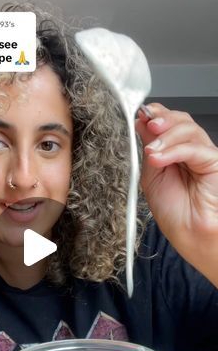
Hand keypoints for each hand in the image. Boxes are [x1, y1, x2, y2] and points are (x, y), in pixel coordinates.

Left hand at [136, 103, 217, 284]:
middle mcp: (191, 150)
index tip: (140, 115)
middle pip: (181, 120)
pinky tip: (159, 159)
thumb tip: (142, 123)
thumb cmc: (174, 213)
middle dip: (162, 119)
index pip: (169, 123)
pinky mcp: (214, 162)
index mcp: (175, 152)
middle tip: (147, 124)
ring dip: (165, 136)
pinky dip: (174, 150)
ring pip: (188, 129)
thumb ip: (149, 148)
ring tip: (150, 152)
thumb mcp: (151, 175)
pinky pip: (194, 148)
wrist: (190, 235)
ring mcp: (204, 155)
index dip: (156, 115)